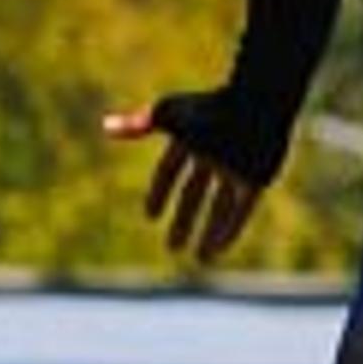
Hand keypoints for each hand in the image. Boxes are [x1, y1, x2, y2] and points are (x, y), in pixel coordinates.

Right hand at [101, 99, 263, 264]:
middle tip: (172, 248)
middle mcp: (214, 157)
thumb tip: (105, 127)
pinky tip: (220, 247)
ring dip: (209, 232)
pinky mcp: (257, 178)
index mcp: (192, 141)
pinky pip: (242, 209)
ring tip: (200, 258)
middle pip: (195, 194)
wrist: (256, 104)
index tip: (150, 216)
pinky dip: (230, 228)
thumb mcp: (170, 116)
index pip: (170, 172)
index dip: (159, 193)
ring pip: (220, 206)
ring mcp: (237, 168)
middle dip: (184, 220)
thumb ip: (138, 126)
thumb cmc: (210, 106)